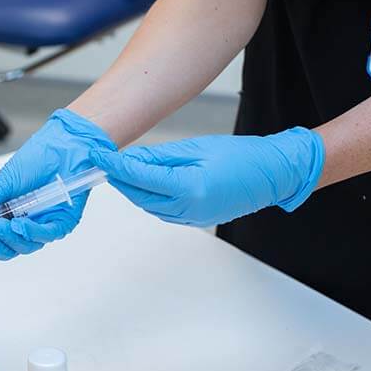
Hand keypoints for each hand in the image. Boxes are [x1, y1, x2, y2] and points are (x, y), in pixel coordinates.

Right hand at [0, 109, 115, 259]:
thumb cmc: (35, 160)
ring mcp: (44, 225)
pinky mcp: (62, 222)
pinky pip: (46, 235)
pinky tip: (20, 224)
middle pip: (7, 249)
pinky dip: (31, 232)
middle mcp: (26, 224)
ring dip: (9, 238)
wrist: (62, 144)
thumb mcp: (2, 183)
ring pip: (25, 246)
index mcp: (9, 216)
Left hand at [89, 127, 324, 226]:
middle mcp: (189, 209)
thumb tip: (130, 160)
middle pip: (140, 195)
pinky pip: (162, 210)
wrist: (272, 175)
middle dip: (119, 179)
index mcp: (190, 188)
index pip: (140, 178)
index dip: (115, 167)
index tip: (97, 157)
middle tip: (102, 163)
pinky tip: (143, 183)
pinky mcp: (195, 221)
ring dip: (132, 189)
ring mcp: (192, 219)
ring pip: (149, 205)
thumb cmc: (242, 156)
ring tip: (119, 170)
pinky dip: (149, 197)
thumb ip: (161, 158)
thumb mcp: (197, 149)